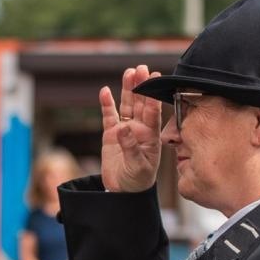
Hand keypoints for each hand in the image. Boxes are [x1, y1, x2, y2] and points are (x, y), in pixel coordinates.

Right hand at [99, 65, 163, 191]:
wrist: (123, 191)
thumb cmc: (137, 180)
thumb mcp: (138, 167)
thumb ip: (131, 147)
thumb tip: (124, 128)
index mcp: (151, 136)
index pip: (153, 112)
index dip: (153, 96)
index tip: (155, 79)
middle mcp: (140, 129)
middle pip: (141, 103)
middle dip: (141, 85)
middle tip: (142, 68)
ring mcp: (126, 130)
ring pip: (127, 106)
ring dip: (127, 89)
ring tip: (128, 72)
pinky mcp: (111, 134)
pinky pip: (109, 116)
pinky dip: (107, 104)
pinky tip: (105, 91)